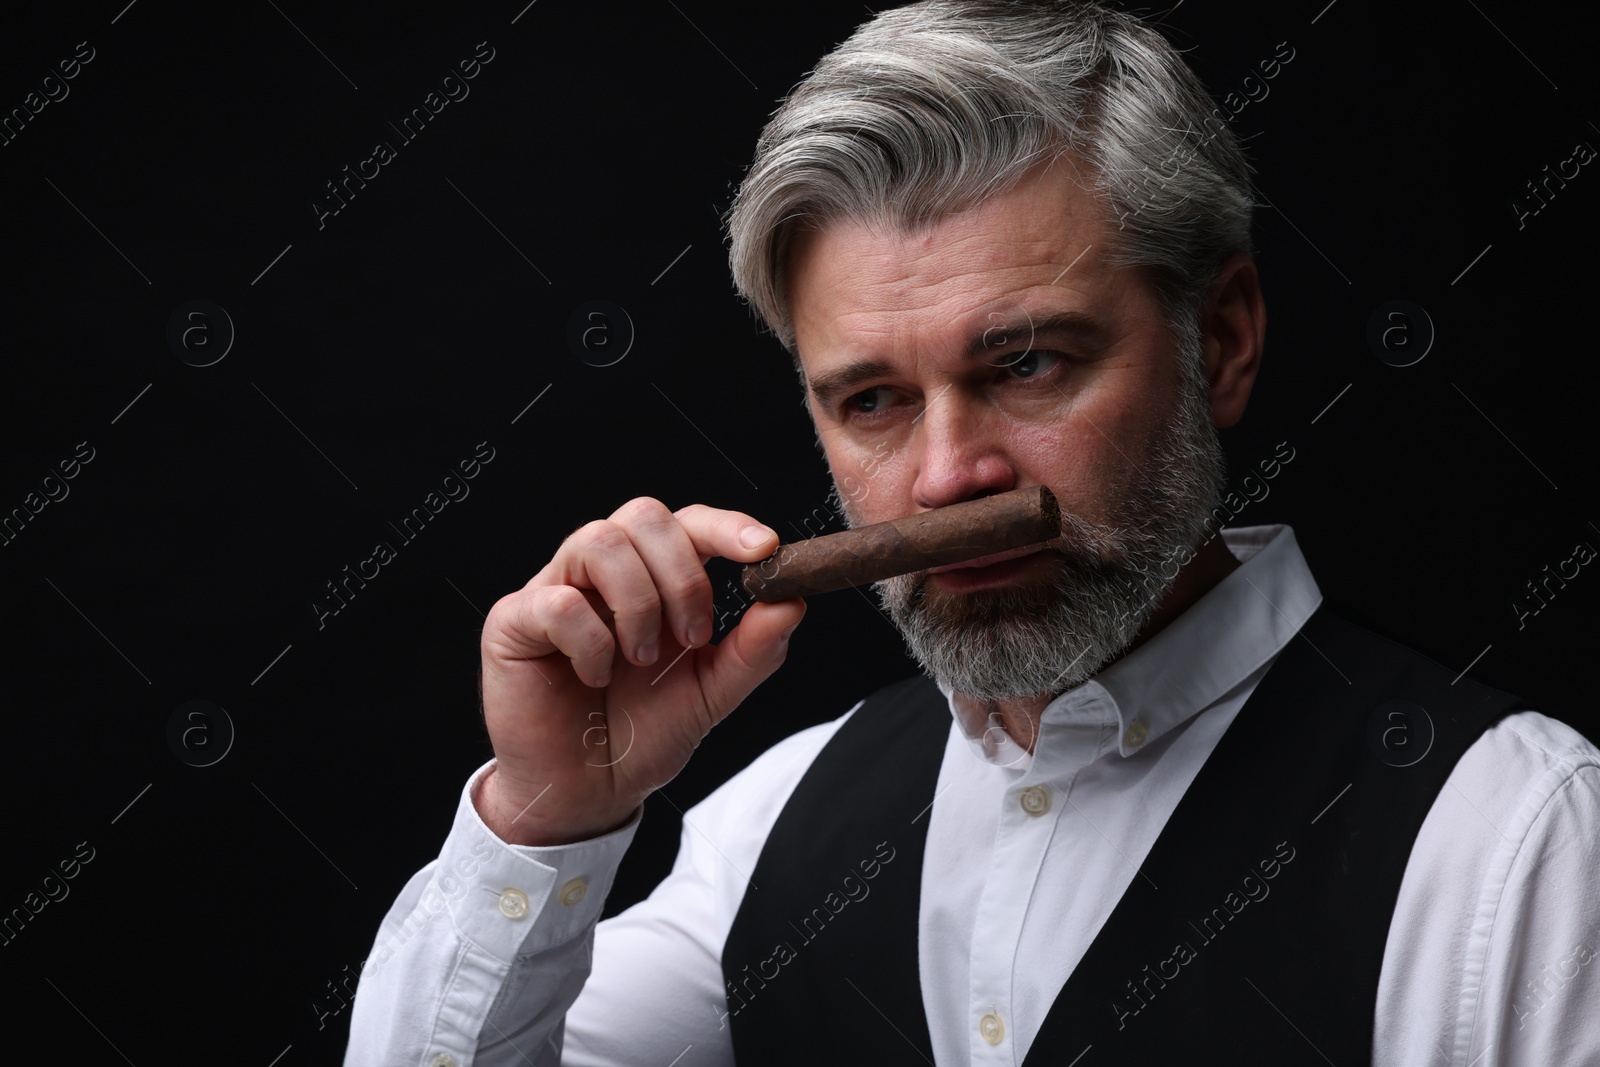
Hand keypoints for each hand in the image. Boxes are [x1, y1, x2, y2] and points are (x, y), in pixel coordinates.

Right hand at [476, 498, 804, 844]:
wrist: (588, 792)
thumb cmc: (643, 734)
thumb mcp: (712, 694)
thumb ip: (753, 650)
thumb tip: (791, 601)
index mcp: (655, 579)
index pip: (689, 523)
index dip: (727, 525)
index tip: (765, 549)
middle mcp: (605, 574)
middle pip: (643, 514)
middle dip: (682, 572)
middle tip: (693, 637)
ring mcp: (557, 589)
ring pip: (600, 540)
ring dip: (637, 603)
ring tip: (641, 658)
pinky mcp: (515, 620)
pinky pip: (557, 600)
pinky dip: (590, 640)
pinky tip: (595, 675)